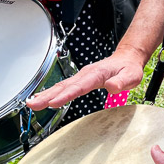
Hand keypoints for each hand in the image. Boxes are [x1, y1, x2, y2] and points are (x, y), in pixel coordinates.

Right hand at [26, 47, 147, 109]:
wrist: (126, 59)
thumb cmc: (129, 69)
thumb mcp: (132, 76)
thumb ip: (122, 82)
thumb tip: (112, 87)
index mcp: (96, 74)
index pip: (79, 86)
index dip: (65, 95)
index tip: (53, 102)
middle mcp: (85, 74)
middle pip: (64, 86)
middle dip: (47, 96)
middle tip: (32, 105)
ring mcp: (81, 76)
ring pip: (60, 86)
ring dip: (45, 95)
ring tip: (31, 104)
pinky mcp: (80, 80)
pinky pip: (63, 86)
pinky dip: (51, 92)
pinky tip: (42, 98)